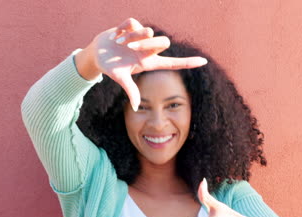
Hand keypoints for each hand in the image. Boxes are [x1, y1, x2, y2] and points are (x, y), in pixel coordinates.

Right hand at [78, 18, 207, 110]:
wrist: (97, 54)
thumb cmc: (110, 67)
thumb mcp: (120, 78)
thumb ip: (130, 90)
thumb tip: (137, 108)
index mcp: (148, 62)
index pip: (172, 64)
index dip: (188, 63)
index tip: (204, 61)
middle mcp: (147, 50)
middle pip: (164, 42)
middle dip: (149, 43)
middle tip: (131, 47)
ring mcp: (140, 37)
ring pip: (148, 31)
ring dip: (133, 36)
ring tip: (120, 42)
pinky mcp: (131, 27)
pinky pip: (133, 22)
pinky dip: (123, 29)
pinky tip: (117, 34)